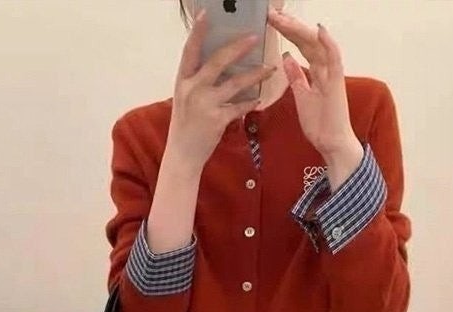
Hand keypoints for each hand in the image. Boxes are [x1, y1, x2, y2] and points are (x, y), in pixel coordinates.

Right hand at [167, 9, 276, 173]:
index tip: (207, 15)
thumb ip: (197, 81)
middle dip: (238, 47)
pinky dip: (250, 102)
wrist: (183, 155)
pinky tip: (258, 98)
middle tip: (255, 37)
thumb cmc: (185, 126)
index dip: (198, 32)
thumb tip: (218, 63)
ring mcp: (205, 104)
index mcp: (183, 81)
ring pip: (235, 83)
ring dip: (255, 74)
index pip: (190, 51)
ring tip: (269, 68)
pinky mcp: (217, 120)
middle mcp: (192, 90)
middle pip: (217, 61)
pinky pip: (240, 106)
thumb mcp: (185, 100)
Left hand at [266, 7, 359, 161]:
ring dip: (301, 30)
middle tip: (272, 14)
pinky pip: (334, 59)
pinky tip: (319, 30)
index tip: (271, 22)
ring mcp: (332, 74)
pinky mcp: (336, 83)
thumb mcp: (301, 97)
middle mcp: (325, 69)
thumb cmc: (320, 123)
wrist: (332, 143)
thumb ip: (296, 77)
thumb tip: (286, 58)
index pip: (300, 46)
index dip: (287, 33)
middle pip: (307, 42)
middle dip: (290, 27)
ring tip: (284, 18)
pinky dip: (327, 44)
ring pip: (316, 46)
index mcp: (316, 72)